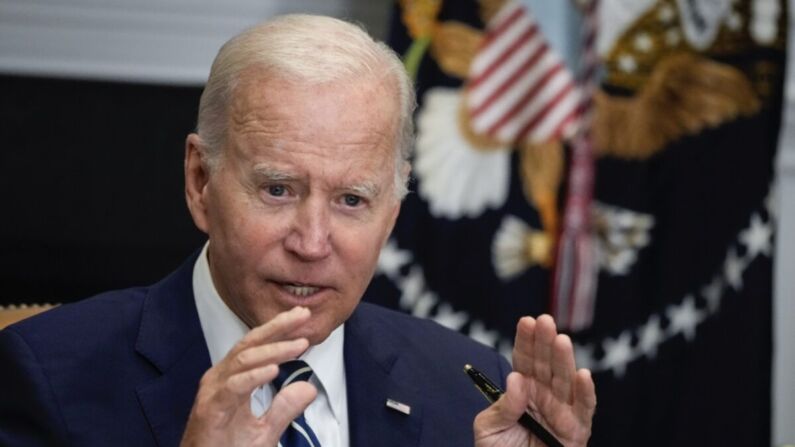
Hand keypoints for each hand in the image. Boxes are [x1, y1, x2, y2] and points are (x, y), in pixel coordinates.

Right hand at [181, 307, 315, 446]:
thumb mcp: (264, 430)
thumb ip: (285, 408)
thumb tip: (308, 388)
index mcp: (232, 379)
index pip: (258, 346)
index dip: (280, 330)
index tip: (304, 317)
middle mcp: (221, 380)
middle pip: (250, 343)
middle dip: (278, 327)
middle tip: (303, 315)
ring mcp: (213, 393)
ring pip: (243, 360)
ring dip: (273, 351)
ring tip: (299, 344)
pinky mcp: (208, 410)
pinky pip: (232, 388)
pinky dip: (254, 377)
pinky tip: (273, 370)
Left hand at [474, 315, 595, 446]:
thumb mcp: (489, 429)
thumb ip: (502, 405)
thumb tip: (517, 380)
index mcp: (522, 391)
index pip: (525, 361)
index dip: (526, 342)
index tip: (525, 321)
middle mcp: (544, 397)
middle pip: (546, 366)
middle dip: (545, 343)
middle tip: (544, 321)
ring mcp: (562, 413)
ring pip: (566, 381)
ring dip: (565, 360)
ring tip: (561, 340)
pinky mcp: (577, 432)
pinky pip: (584, 410)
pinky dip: (586, 393)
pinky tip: (583, 375)